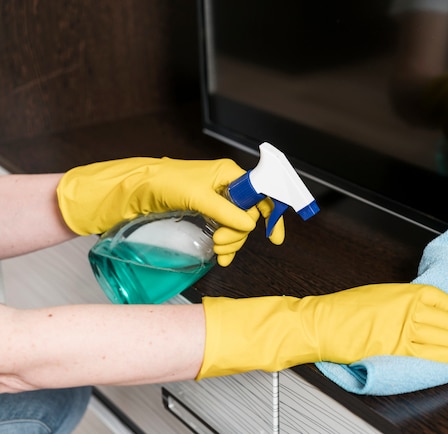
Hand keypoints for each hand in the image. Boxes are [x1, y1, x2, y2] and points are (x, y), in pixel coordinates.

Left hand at [57, 157, 284, 265]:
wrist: (131, 191)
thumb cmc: (160, 182)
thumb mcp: (195, 196)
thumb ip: (225, 210)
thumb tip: (250, 223)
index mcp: (229, 174)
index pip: (262, 192)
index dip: (273, 212)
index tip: (275, 236)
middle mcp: (226, 187)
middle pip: (250, 215)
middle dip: (240, 233)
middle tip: (222, 243)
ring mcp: (216, 202)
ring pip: (238, 227)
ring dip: (232, 243)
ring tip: (217, 251)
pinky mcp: (206, 215)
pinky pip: (226, 232)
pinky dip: (226, 247)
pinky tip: (220, 257)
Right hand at [196, 283, 447, 377]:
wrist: (318, 322)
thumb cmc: (339, 312)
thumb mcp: (373, 299)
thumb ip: (396, 305)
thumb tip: (416, 314)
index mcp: (399, 292)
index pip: (439, 297)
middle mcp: (403, 306)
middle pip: (445, 317)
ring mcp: (399, 325)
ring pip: (441, 334)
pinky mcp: (393, 344)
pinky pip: (427, 350)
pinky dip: (447, 354)